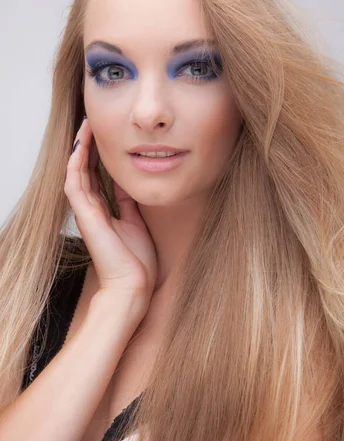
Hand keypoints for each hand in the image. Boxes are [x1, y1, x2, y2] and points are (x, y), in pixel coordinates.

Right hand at [64, 118, 157, 315]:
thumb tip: (128, 184)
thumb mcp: (136, 223)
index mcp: (104, 212)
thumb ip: (129, 204)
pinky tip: (83, 143)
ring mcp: (86, 212)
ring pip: (77, 171)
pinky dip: (78, 161)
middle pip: (85, 170)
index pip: (97, 176)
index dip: (100, 155)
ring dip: (81, 148)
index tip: (107, 135)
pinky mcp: (85, 216)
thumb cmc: (136, 262)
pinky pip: (76, 182)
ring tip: (87, 125)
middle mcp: (91, 210)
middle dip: (89, 145)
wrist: (133, 285)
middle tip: (93, 122)